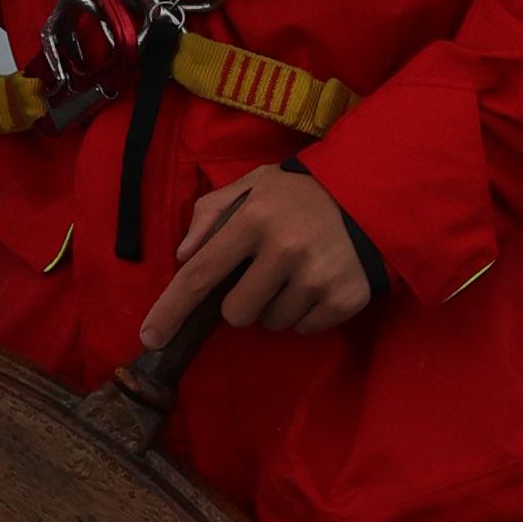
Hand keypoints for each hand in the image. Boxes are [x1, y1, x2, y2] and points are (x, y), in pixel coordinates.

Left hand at [143, 165, 374, 351]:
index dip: (170, 310)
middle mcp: (284, 249)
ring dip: (276, 306)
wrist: (373, 194)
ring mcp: (316, 277)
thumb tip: (183, 254)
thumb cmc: (301, 193)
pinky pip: (304, 329)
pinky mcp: (344, 299)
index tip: (150, 337)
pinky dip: (306, 313)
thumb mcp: (253, 184)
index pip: (200, 274)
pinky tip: (319, 282)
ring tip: (297, 273)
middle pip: (236, 313)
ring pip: (271, 324)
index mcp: (253, 219)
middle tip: (265, 273)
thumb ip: (211, 212)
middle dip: (243, 301)